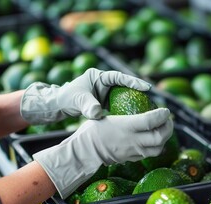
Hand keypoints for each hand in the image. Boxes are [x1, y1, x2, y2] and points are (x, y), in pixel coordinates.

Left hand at [20, 68, 150, 123]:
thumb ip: (87, 106)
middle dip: (138, 92)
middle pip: (125, 86)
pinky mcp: (105, 102)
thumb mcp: (77, 101)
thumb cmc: (67, 98)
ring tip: (147, 110)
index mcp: (98, 76)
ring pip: (123, 96)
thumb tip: (97, 114)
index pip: (119, 77)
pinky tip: (134, 119)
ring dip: (134, 102)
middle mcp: (104, 83)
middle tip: (152, 99)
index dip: (133, 81)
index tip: (146, 87)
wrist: (59, 105)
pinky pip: (118, 105)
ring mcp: (105, 92)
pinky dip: (126, 111)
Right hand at [32, 108, 172, 198]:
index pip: (150, 121)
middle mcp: (132, 140)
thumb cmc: (93, 130)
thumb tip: (138, 110)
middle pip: (159, 137)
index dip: (162, 115)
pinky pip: (149, 154)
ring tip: (164, 130)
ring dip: (165, 139)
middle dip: (168, 128)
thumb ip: (126, 116)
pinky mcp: (132, 158)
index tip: (166, 110)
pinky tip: (155, 139)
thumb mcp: (107, 117)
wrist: (85, 151)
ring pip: (157, 148)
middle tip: (168, 120)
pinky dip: (156, 146)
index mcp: (126, 127)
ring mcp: (133, 151)